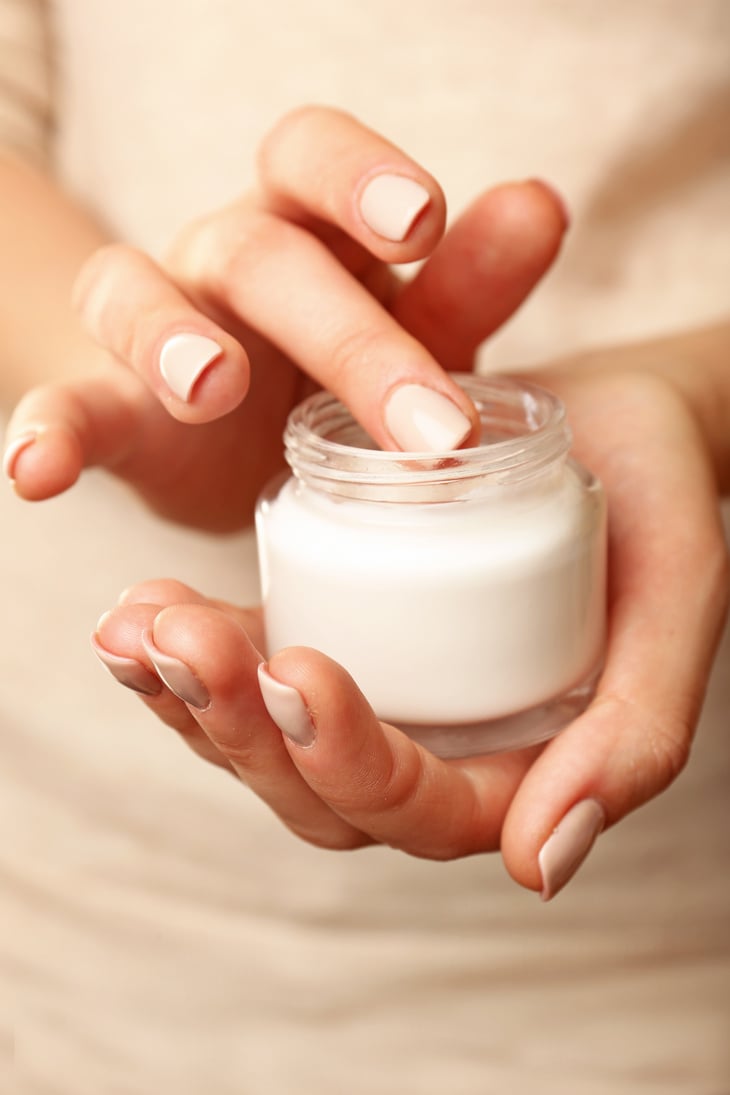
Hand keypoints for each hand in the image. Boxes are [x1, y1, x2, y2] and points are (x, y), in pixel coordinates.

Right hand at [3, 106, 565, 528]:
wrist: (242, 436)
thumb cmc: (339, 370)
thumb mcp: (416, 328)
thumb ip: (470, 280)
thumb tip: (540, 203)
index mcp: (309, 226)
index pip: (316, 155)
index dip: (362, 176)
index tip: (421, 222)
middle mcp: (225, 257)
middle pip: (263, 256)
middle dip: (348, 337)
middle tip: (434, 430)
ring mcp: (157, 327)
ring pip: (137, 296)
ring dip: (172, 338)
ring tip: (212, 387)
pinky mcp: (112, 407)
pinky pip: (67, 402)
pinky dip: (45, 431)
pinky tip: (33, 473)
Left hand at [92, 348, 728, 898]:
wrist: (624, 425)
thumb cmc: (664, 503)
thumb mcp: (676, 598)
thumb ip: (634, 731)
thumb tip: (544, 868)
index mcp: (517, 767)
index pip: (420, 809)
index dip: (350, 759)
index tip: (298, 668)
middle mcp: (437, 747)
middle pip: (316, 790)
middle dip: (236, 726)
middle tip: (176, 640)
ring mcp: (381, 693)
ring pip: (265, 739)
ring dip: (188, 693)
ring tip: (133, 625)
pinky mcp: (340, 629)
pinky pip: (252, 665)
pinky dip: (187, 648)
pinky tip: (141, 607)